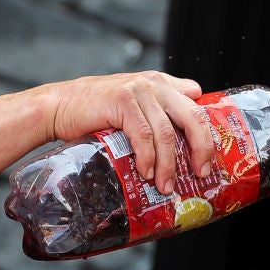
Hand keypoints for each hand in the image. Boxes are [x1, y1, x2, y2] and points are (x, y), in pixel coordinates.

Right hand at [41, 71, 213, 192]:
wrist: (60, 106)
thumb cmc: (97, 112)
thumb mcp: (133, 108)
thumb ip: (157, 113)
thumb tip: (181, 139)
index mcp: (162, 84)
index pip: (197, 105)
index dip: (207, 134)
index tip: (209, 159)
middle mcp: (155, 84)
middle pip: (193, 117)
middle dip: (201, 149)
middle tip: (200, 173)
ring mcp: (139, 90)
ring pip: (166, 133)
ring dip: (168, 164)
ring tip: (165, 185)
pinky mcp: (122, 101)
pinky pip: (143, 134)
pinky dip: (147, 157)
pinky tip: (145, 172)